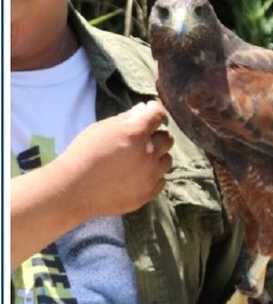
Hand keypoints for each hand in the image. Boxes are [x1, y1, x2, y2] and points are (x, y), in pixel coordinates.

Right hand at [57, 100, 172, 219]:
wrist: (74, 189)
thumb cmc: (84, 154)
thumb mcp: (101, 128)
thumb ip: (126, 118)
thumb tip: (143, 110)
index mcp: (135, 133)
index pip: (159, 115)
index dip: (155, 110)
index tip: (150, 112)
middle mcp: (148, 153)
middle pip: (167, 138)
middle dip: (157, 136)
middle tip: (144, 139)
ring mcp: (150, 175)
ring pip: (167, 160)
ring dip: (157, 157)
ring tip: (140, 159)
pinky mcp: (148, 193)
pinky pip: (160, 180)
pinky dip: (152, 176)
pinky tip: (137, 175)